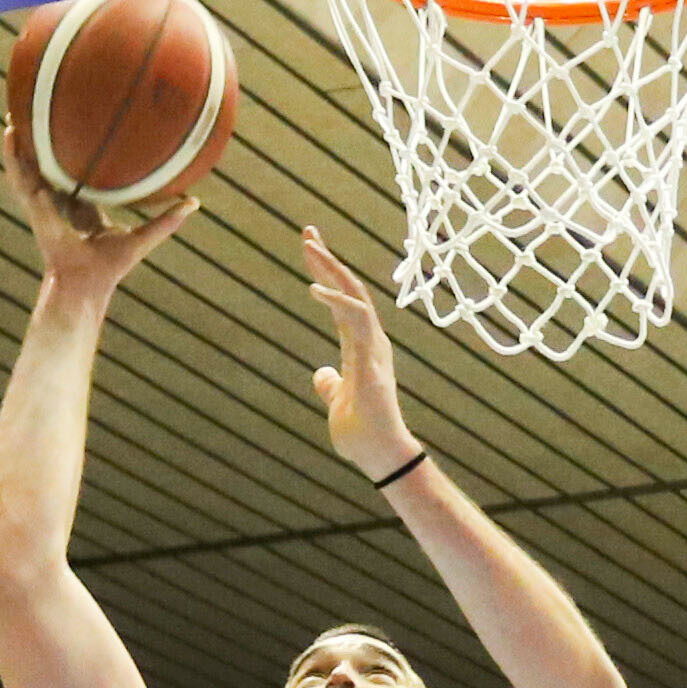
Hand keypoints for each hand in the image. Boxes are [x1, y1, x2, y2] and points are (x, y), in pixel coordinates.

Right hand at [2, 116, 198, 286]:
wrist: (86, 284)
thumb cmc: (111, 268)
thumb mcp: (142, 238)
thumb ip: (165, 221)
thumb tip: (194, 203)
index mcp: (82, 210)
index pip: (76, 181)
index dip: (75, 161)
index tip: (78, 138)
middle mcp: (60, 206)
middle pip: (47, 169)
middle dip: (41, 147)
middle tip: (37, 118)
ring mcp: (44, 207)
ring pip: (28, 171)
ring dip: (19, 146)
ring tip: (11, 119)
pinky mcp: (36, 210)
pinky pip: (22, 180)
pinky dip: (14, 159)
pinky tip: (10, 137)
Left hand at [303, 227, 418, 481]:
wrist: (379, 456)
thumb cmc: (362, 433)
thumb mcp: (337, 402)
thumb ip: (330, 384)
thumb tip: (321, 373)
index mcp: (360, 346)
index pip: (342, 300)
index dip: (326, 273)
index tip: (310, 250)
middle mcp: (370, 340)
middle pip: (349, 288)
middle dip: (328, 258)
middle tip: (308, 231)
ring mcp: (373, 347)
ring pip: (354, 294)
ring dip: (332, 268)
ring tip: (309, 246)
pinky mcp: (372, 359)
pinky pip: (355, 320)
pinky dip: (336, 300)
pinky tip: (313, 288)